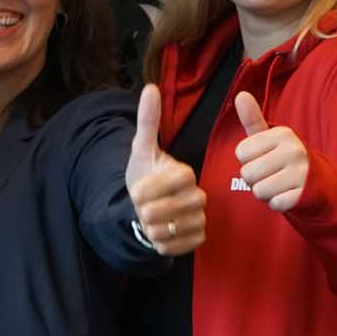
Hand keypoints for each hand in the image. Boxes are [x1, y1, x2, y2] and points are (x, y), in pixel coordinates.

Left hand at [126, 85, 206, 255]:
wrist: (146, 205)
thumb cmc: (145, 175)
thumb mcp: (141, 149)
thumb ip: (147, 121)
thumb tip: (150, 87)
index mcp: (185, 173)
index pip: (169, 183)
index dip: (146, 190)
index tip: (136, 192)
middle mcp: (198, 196)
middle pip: (168, 210)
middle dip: (145, 211)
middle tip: (142, 207)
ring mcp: (200, 219)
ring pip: (168, 231)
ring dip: (150, 228)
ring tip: (148, 220)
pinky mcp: (198, 239)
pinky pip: (173, 248)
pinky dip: (158, 244)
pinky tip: (157, 233)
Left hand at [233, 92, 308, 212]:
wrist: (318, 182)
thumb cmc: (285, 158)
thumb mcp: (270, 138)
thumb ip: (253, 119)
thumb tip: (240, 95)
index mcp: (282, 134)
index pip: (240, 153)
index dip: (248, 160)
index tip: (265, 158)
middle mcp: (294, 150)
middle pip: (247, 173)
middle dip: (255, 179)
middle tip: (272, 174)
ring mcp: (301, 173)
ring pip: (259, 191)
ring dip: (265, 193)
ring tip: (280, 184)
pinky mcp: (304, 195)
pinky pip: (274, 204)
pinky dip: (277, 203)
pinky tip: (288, 195)